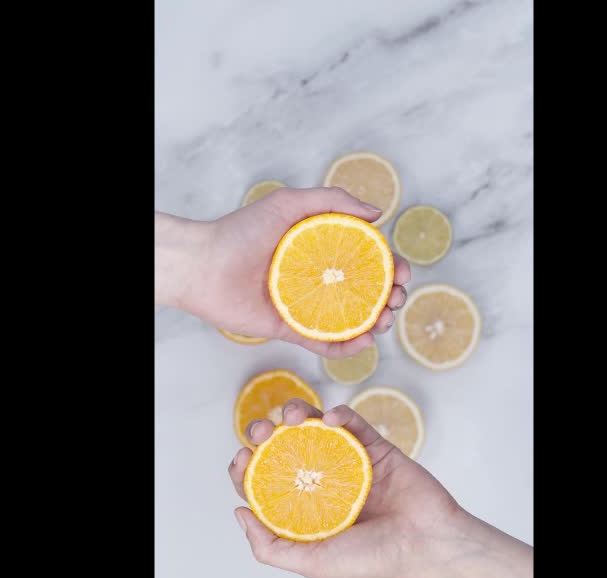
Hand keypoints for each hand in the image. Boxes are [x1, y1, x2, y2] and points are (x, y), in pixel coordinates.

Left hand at [157, 188, 411, 357]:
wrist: (203, 265)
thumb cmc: (240, 231)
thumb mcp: (289, 203)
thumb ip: (333, 201)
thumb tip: (378, 212)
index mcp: (321, 250)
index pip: (367, 260)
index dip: (391, 267)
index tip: (403, 272)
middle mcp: (317, 279)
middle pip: (366, 293)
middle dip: (390, 299)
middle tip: (394, 300)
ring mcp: (305, 306)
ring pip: (350, 321)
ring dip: (375, 325)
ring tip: (383, 322)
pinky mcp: (290, 330)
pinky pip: (324, 344)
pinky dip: (347, 348)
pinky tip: (363, 342)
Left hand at [228, 398, 534, 577]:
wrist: (425, 543)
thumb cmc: (372, 559)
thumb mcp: (311, 563)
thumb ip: (270, 547)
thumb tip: (239, 512)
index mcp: (305, 509)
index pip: (263, 482)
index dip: (246, 468)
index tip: (242, 457)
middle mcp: (322, 483)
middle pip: (282, 449)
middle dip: (264, 434)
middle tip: (261, 433)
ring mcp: (347, 462)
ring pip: (312, 427)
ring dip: (295, 413)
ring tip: (290, 418)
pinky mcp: (374, 446)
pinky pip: (352, 421)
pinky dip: (338, 414)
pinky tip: (330, 419)